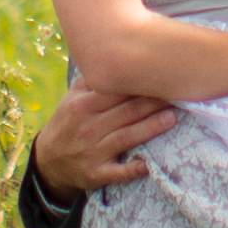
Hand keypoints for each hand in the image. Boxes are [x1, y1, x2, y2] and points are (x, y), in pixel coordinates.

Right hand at [31, 85, 182, 196]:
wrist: (49, 160)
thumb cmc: (68, 123)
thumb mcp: (72, 98)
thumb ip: (92, 80)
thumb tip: (116, 54)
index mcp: (83, 105)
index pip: (116, 91)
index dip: (140, 83)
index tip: (162, 75)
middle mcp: (88, 127)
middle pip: (127, 112)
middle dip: (153, 102)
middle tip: (178, 93)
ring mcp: (93, 152)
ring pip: (127, 137)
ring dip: (150, 128)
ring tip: (172, 117)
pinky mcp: (97, 174)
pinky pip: (118, 172)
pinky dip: (133, 169)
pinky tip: (149, 164)